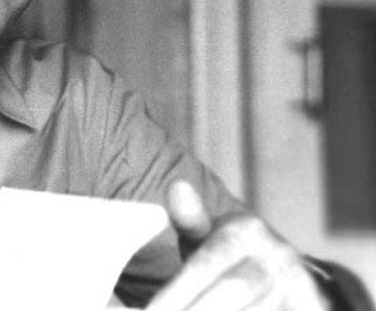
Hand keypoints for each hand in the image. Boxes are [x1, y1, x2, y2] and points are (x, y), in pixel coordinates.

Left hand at [146, 181, 329, 310]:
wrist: (289, 277)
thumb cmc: (229, 258)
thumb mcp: (209, 236)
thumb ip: (189, 220)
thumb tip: (178, 188)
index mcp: (246, 231)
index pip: (205, 265)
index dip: (174, 295)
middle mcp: (277, 257)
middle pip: (231, 293)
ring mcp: (299, 288)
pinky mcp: (312, 308)